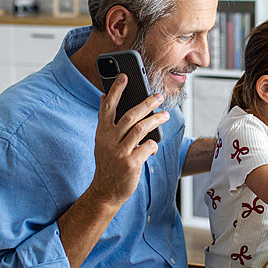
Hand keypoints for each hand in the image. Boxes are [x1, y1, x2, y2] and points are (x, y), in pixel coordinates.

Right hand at [89, 73, 168, 208]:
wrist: (105, 191)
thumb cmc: (108, 164)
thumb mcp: (102, 142)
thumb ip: (107, 123)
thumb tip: (108, 99)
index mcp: (102, 133)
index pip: (108, 107)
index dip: (116, 90)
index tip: (124, 76)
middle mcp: (109, 140)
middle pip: (129, 115)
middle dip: (146, 103)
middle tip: (158, 96)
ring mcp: (119, 152)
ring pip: (141, 129)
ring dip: (155, 120)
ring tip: (165, 115)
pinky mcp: (130, 164)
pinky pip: (147, 147)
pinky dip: (153, 144)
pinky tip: (154, 146)